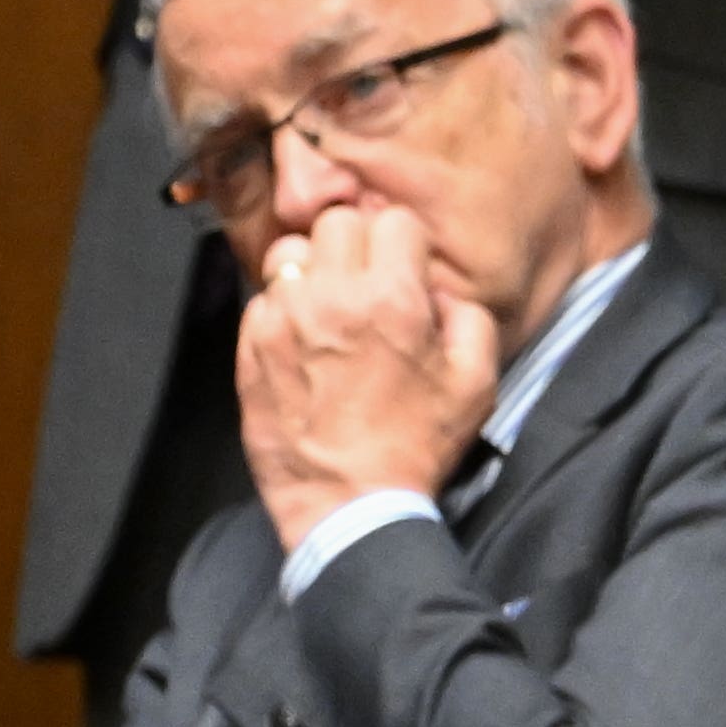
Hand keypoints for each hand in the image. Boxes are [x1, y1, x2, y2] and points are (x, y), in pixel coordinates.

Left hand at [230, 202, 499, 546]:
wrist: (349, 507)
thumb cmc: (414, 448)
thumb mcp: (476, 383)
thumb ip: (470, 318)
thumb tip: (440, 292)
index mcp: (391, 299)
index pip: (392, 219)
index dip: (404, 244)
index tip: (405, 272)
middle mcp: (330, 298)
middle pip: (336, 222)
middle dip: (356, 246)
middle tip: (367, 285)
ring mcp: (282, 321)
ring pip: (288, 251)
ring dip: (311, 270)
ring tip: (328, 308)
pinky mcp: (250, 349)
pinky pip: (261, 299)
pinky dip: (280, 309)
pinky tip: (302, 342)